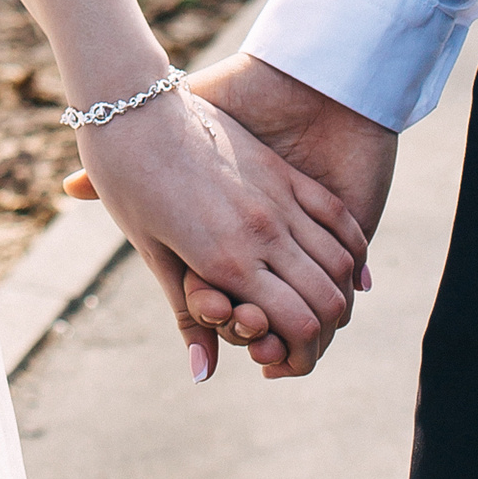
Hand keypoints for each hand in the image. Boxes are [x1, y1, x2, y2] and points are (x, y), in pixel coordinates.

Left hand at [68, 84, 370, 381]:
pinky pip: (335, 216)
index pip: (299, 324)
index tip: (285, 362)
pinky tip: (347, 267)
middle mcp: (264, 232)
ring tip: (324, 309)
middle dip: (325, 333)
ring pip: (340, 260)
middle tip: (307, 342)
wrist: (131, 104)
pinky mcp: (282, 170)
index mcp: (229, 260)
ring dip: (340, 293)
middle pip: (328, 299)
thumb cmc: (128, 180)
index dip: (303, 355)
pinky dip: (349, 248)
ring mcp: (278, 197)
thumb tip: (204, 374)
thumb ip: (187, 314)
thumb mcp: (152, 253)